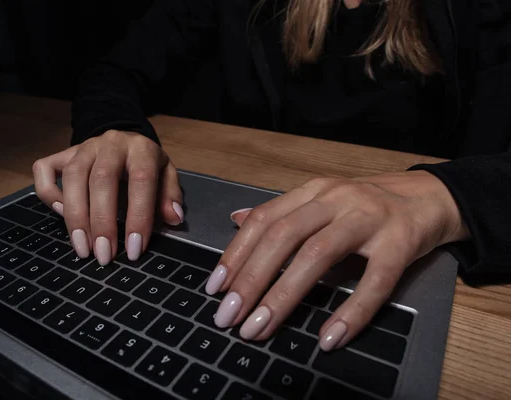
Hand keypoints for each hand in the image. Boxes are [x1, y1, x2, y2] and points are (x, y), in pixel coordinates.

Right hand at [32, 130, 182, 264]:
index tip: (134, 249)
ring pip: (72, 177)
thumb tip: (173, 219)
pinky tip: (60, 214)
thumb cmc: (146, 165)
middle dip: (102, 222)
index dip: (138, 217)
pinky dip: (49, 194)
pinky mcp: (63, 153)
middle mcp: (110, 144)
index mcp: (141, 149)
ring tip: (83, 248)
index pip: (141, 181)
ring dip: (75, 216)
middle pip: (101, 179)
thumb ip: (170, 195)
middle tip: (104, 255)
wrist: (124, 140)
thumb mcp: (166, 175)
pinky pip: (45, 170)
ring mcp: (83, 147)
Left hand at [205, 171, 468, 350]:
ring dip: (284, 295)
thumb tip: (237, 221)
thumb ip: (282, 213)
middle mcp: (336, 200)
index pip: (265, 219)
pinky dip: (350, 311)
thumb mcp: (322, 201)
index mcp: (313, 193)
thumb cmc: (368, 207)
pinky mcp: (399, 244)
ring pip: (318, 254)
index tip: (215, 287)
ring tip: (260, 328)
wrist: (429, 198)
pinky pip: (373, 282)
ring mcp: (368, 220)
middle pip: (284, 236)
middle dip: (251, 279)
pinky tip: (328, 337)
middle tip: (228, 316)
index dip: (236, 252)